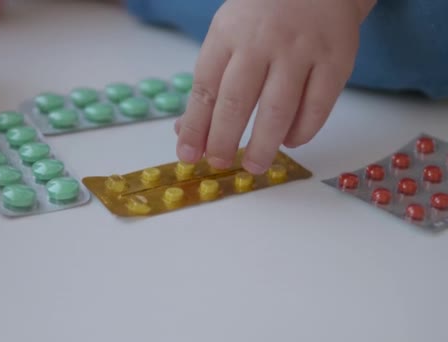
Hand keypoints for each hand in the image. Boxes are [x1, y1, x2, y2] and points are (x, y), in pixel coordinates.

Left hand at [175, 0, 375, 172]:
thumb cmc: (262, 17)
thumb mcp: (227, 35)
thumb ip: (210, 82)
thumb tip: (188, 132)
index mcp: (228, 34)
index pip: (205, 88)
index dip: (196, 127)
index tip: (188, 156)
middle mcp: (262, 42)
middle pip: (237, 102)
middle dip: (224, 141)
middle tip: (220, 164)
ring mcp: (301, 51)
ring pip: (278, 110)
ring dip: (263, 145)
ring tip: (254, 166)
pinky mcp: (335, 61)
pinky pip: (317, 108)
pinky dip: (301, 131)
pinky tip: (289, 141)